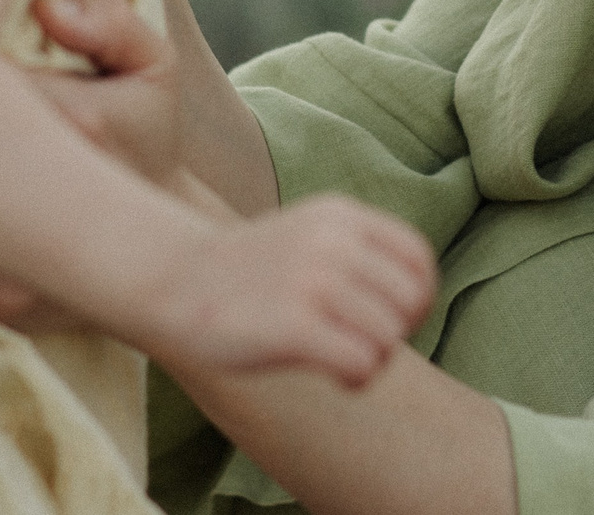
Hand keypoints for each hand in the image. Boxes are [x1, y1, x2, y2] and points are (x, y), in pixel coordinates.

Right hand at [141, 196, 436, 389]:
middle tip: (360, 343)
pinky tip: (333, 376)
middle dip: (395, 333)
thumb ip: (362, 252)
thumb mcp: (312, 234)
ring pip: (389, 337)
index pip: (419, 260)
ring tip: (342, 359)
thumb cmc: (249, 270)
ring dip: (373, 361)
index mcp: (342, 215)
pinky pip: (362, 363)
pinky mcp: (293, 326)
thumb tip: (418, 301)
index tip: (387, 318)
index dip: (416, 298)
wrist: (174, 279)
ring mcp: (313, 282)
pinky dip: (357, 379)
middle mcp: (333, 242)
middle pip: (411, 303)